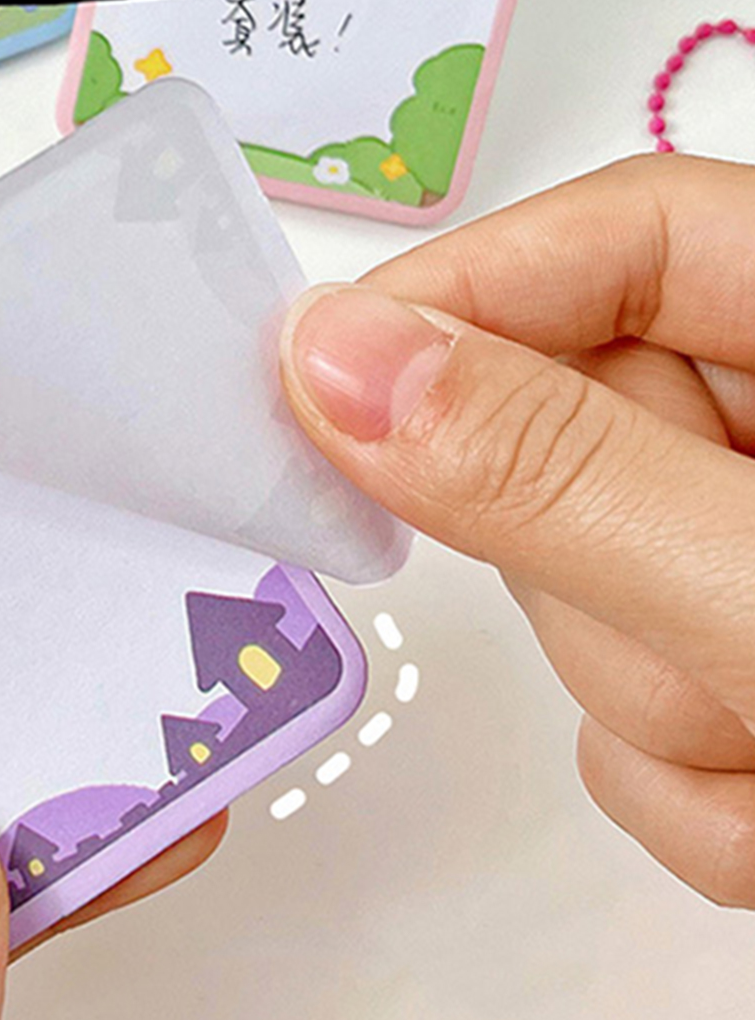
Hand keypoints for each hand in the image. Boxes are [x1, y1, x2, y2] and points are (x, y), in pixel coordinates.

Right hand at [280, 155, 754, 908]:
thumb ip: (559, 477)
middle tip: (698, 649)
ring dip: (655, 700)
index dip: (461, 292)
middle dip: (591, 570)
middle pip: (579, 429)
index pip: (621, 237)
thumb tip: (339, 364)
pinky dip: (686, 782)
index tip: (320, 378)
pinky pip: (628, 710)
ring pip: (588, 592)